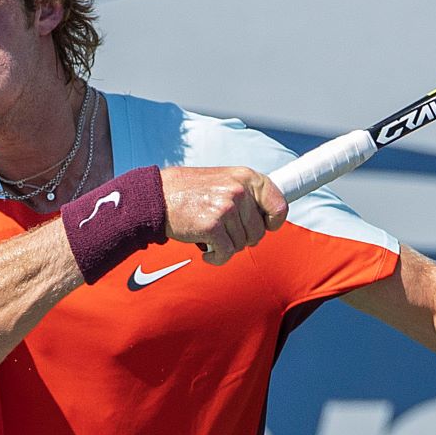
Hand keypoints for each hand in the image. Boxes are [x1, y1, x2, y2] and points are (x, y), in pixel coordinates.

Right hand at [160, 166, 288, 265]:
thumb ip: (246, 194)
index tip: (266, 226)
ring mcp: (226, 208)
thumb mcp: (223, 180)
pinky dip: (217, 258)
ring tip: (211, 237)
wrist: (156, 196)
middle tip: (225, 233)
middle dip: (243, 238)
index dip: (274, 221)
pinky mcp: (212, 226)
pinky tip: (207, 251)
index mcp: (245, 177)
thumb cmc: (189, 191)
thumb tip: (269, 218)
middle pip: (258, 232)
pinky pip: (226, 254)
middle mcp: (239, 191)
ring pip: (242, 244)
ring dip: (227, 246)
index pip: (279, 204)